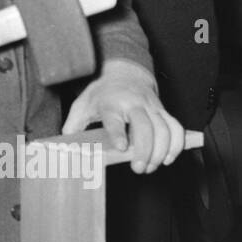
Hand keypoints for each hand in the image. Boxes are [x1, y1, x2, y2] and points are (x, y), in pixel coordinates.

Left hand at [63, 58, 183, 172]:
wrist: (125, 73)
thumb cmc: (102, 93)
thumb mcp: (82, 105)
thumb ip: (73, 125)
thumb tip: (65, 146)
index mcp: (111, 102)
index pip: (115, 118)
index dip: (119, 133)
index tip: (121, 148)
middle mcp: (134, 103)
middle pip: (145, 126)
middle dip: (144, 149)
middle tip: (138, 168)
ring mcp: (151, 106)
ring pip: (164, 128)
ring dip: (161, 151)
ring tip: (151, 166)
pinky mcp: (163, 111)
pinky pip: (176, 127)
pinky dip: (177, 144)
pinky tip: (168, 158)